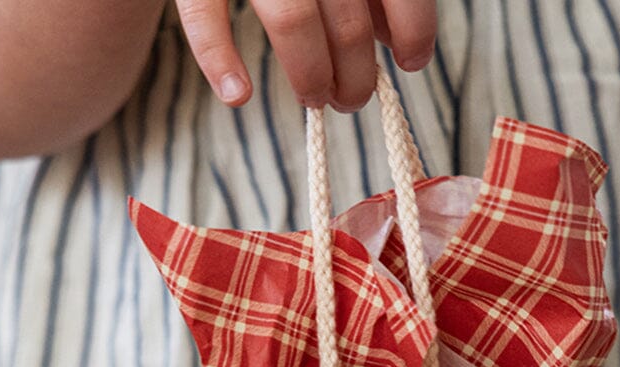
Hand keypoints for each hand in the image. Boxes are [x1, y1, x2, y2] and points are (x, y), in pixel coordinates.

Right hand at [175, 0, 435, 110]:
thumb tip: (393, 38)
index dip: (414, 29)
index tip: (411, 62)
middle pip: (347, 20)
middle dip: (356, 74)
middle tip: (351, 97)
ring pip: (292, 22)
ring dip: (311, 75)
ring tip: (316, 98)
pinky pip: (205, 15)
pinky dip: (219, 58)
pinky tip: (238, 95)